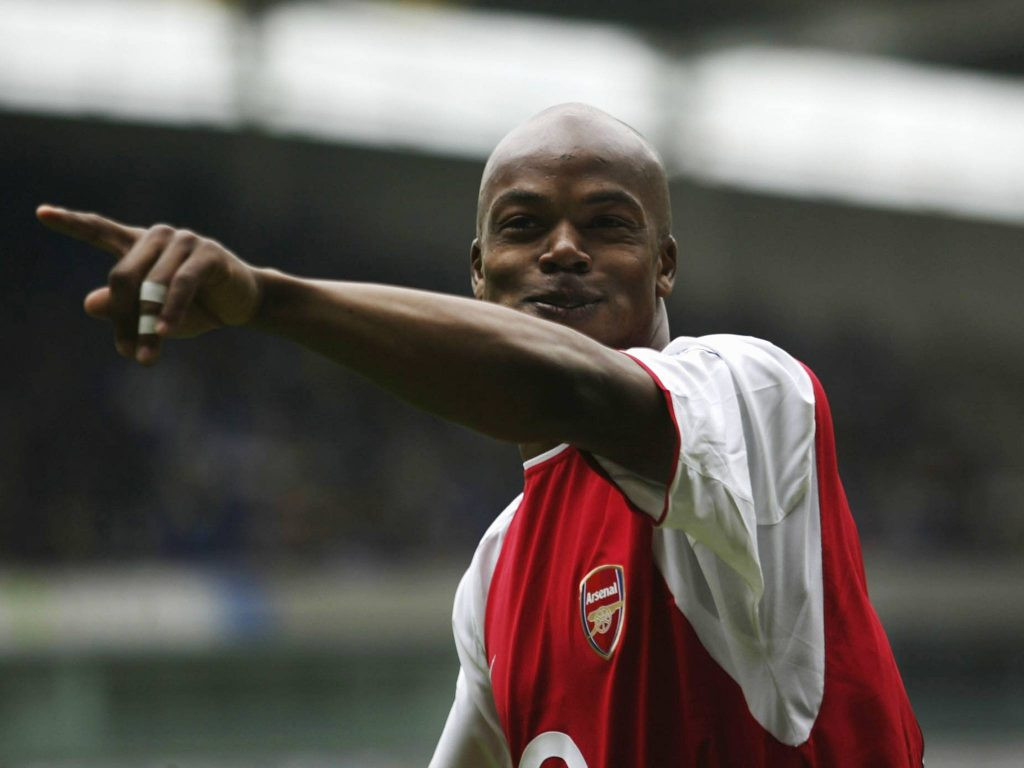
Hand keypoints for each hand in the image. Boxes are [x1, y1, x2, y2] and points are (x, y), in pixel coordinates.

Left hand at [37, 205, 261, 364]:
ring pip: (150, 285)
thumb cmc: (197, 307)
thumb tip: (92, 304)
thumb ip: (122, 309)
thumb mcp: (153, 314)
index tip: (41, 213)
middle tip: (126, 353)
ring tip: (146, 357)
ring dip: (146, 325)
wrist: (245, 304)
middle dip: (122, 318)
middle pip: (122, 275)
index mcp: (139, 245)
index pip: (100, 230)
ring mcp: (183, 241)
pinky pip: (180, 285)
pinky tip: (163, 332)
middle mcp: (157, 237)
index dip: (71, 223)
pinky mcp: (207, 254)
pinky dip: (170, 311)